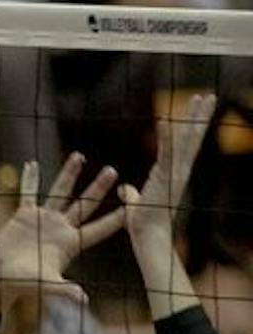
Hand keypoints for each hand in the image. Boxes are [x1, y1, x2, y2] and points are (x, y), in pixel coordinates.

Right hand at [0, 154, 123, 320]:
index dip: (116, 218)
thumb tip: (83, 300)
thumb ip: (64, 290)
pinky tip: (31, 164)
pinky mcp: (23, 215)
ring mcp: (43, 219)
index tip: (133, 206)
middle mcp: (61, 228)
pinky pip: (28, 192)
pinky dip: (29, 179)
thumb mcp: (46, 284)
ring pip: (60, 191)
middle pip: (84, 204)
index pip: (99, 228)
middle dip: (99, 188)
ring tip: (79, 155)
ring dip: (69, 174)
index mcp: (71, 243)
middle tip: (113, 171)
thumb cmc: (23, 283)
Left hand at [120, 91, 215, 275]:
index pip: (182, 145)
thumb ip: (131, 194)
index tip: (194, 109)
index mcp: (170, 174)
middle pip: (192, 138)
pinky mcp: (164, 178)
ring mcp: (174, 174)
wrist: (148, 238)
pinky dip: (164, 138)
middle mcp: (178, 171)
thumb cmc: (142, 226)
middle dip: (199, 116)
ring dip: (193, 119)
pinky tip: (164, 119)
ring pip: (186, 141)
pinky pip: (165, 153)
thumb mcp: (134, 204)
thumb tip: (125, 189)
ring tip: (202, 97)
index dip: (189, 127)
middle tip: (209, 95)